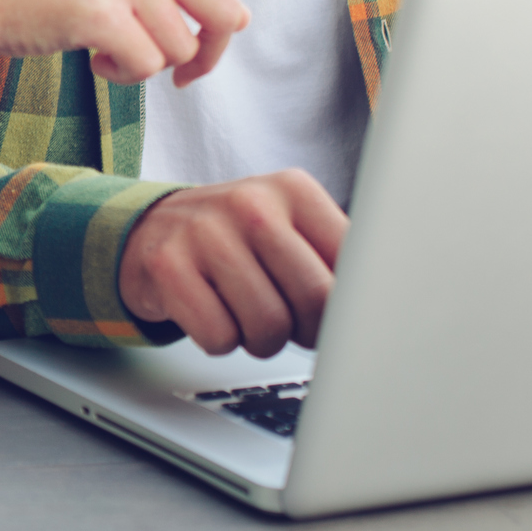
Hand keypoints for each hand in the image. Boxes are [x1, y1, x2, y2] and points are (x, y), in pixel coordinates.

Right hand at [0, 0, 352, 84]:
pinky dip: (122, 76)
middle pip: (226, 20)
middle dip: (202, 55)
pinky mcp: (105, 12)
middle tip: (165, 65)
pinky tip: (91, 56)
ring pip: (185, 50)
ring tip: (108, 46)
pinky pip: (147, 69)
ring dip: (151, 65)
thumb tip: (224, 24)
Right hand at [118, 168, 347, 356]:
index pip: (352, 264)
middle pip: (315, 299)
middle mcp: (250, 201)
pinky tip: (213, 313)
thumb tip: (380, 307)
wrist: (150, 228)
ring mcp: (205, 231)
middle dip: (307, 330)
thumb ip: (336, 258)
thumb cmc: (235, 239)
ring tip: (248, 318)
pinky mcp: (167, 265)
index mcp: (293, 189)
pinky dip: (220, 341)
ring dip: (262, 341)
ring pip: (268, 326)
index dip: (348, 306)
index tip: (334, 315)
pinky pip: (219, 336)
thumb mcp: (289, 226)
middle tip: (291, 325)